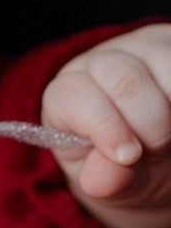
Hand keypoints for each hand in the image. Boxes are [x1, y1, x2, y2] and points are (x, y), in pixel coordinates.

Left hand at [43, 23, 170, 227]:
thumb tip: (98, 182)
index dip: (103, 126)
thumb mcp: (114, 183)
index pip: (73, 95)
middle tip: (159, 152)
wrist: (164, 154)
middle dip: (151, 126)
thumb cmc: (128, 168)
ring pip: (163, 64)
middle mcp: (98, 63)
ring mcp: (140, 49)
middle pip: (122, 79)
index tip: (129, 156)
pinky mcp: (170, 45)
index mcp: (67, 95)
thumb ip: (106, 180)